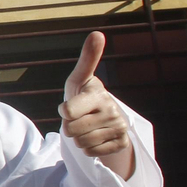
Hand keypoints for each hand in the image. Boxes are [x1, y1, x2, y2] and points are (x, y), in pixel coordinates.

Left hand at [60, 32, 134, 179]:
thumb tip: (98, 33)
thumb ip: (87, 58)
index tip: (69, 106)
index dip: (64, 112)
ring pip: (81, 143)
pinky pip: (92, 153)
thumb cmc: (85, 96)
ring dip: (79, 139)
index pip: (68, 111)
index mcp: (98, 94)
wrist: (103, 118)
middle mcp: (112, 110)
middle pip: (71, 130)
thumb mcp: (79, 79)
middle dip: (70, 127)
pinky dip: (89, 149)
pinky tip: (96, 137)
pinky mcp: (122, 143)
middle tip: (79, 119)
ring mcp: (119, 128)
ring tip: (87, 127)